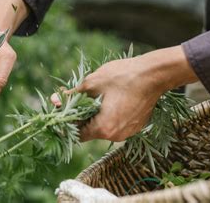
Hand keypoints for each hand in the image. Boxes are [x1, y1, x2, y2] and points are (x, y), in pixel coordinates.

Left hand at [50, 46, 197, 141]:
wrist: (155, 74)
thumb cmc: (122, 76)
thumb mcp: (91, 83)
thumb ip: (72, 96)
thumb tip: (55, 100)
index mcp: (104, 128)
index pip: (77, 134)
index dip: (68, 123)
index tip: (64, 111)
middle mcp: (116, 136)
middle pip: (90, 132)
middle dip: (81, 117)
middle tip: (77, 100)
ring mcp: (128, 133)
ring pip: (103, 128)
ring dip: (95, 116)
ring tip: (94, 98)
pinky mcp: (135, 126)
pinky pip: (116, 124)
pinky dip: (109, 115)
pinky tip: (109, 100)